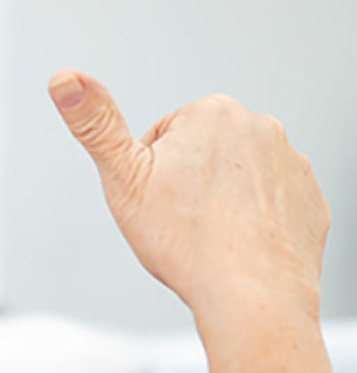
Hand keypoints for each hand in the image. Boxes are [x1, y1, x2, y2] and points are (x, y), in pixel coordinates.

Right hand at [47, 70, 328, 319]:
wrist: (250, 293)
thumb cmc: (186, 241)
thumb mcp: (122, 177)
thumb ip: (94, 123)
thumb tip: (65, 79)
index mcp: (210, 114)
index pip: (162, 138)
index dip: (149, 174)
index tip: (155, 201)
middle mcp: (258, 127)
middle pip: (202, 155)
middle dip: (186, 184)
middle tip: (178, 220)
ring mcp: (290, 163)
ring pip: (236, 180)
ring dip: (219, 202)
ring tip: (207, 235)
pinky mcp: (308, 199)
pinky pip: (269, 204)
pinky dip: (252, 222)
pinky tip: (236, 245)